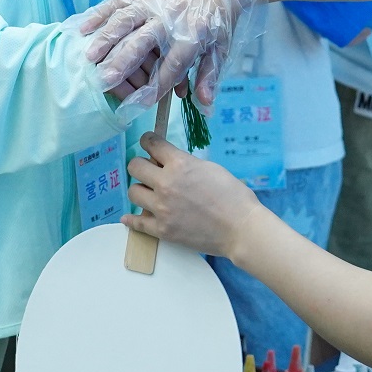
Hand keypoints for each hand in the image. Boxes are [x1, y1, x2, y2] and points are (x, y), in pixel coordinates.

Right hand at [80, 0, 269, 108]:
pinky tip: (83, 29)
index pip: (172, 64)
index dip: (156, 85)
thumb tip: (203, 103)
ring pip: (125, 20)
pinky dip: (99, 14)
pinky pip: (116, 2)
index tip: (139, 104)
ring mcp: (153, 0)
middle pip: (143, 41)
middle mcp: (170, 16)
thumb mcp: (221, 47)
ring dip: (106, 38)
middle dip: (123, 62)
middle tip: (104, 81)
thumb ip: (209, 74)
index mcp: (194, 32)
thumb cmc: (217, 18)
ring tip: (89, 57)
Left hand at [124, 132, 265, 259]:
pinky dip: (132, 220)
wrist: (240, 228)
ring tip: (150, 195)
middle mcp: (165, 183)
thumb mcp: (210, 168)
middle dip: (141, 165)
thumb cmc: (234, 195)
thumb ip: (186, 164)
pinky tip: (130, 217)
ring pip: (133, 192)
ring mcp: (161, 208)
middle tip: (149, 171)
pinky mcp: (162, 230)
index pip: (151, 143)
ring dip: (141, 191)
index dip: (148, 141)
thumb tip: (170, 164)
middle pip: (135, 166)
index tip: (148, 144)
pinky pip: (136, 223)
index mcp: (180, 164)